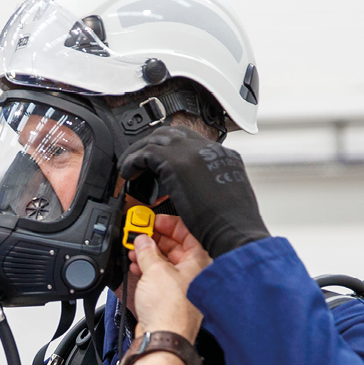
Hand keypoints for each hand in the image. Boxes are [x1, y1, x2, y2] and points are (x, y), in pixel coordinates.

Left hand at [119, 125, 268, 257]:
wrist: (235, 230)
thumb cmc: (235, 225)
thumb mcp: (228, 197)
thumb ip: (212, 185)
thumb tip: (197, 189)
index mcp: (225, 156)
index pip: (193, 141)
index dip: (172, 148)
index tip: (159, 160)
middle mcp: (209, 149)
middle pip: (173, 134)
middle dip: (154, 145)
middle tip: (140, 159)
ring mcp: (193, 152)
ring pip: (157, 140)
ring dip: (140, 152)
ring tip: (130, 167)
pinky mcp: (176, 163)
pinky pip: (145, 153)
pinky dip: (133, 162)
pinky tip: (128, 173)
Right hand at [128, 227, 206, 343]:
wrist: (163, 337)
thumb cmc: (169, 310)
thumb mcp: (154, 270)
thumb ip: (147, 250)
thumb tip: (142, 240)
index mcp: (199, 261)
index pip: (187, 232)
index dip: (168, 223)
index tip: (152, 220)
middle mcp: (194, 273)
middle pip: (174, 247)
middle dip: (154, 239)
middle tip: (139, 234)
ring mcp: (182, 286)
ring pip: (165, 262)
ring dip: (148, 254)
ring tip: (134, 251)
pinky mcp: (170, 298)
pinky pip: (160, 277)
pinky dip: (148, 270)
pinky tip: (136, 266)